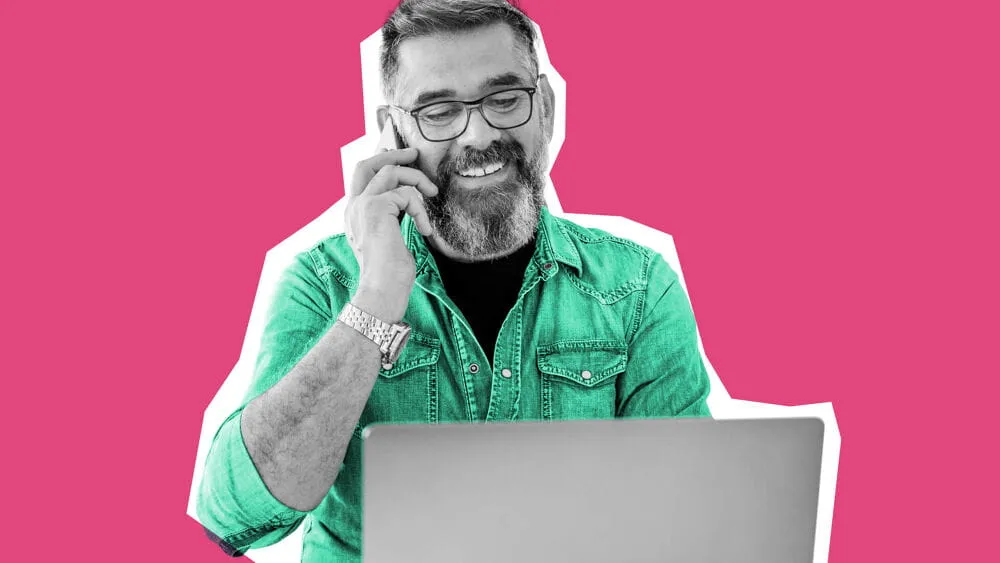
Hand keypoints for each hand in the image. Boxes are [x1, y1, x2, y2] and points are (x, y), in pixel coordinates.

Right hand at [345, 147, 437, 319]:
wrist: (382, 289)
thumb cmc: (389, 273)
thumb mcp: (389, 238)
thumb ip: (391, 217)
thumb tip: (406, 200)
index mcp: (354, 214)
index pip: (361, 177)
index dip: (379, 162)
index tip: (398, 156)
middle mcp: (353, 207)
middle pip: (367, 164)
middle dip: (393, 155)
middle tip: (414, 154)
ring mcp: (362, 206)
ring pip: (391, 173)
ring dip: (417, 180)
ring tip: (432, 194)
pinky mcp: (376, 208)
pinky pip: (406, 194)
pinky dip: (421, 210)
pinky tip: (424, 229)